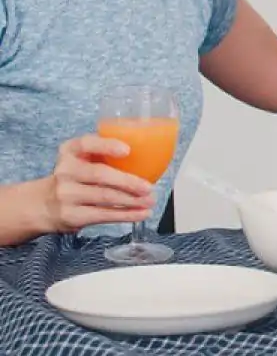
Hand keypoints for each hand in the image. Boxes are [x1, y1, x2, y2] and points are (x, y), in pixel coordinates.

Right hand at [38, 135, 155, 233]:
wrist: (43, 204)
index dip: (107, 146)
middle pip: (100, 174)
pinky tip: (140, 213)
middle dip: (129, 182)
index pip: (86, 143)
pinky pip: (103, 215)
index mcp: (70, 151)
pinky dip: (125, 215)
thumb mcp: (81, 158)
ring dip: (132, 201)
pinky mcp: (71, 215)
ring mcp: (66, 194)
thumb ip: (104, 153)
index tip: (127, 150)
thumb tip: (147, 156)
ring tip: (150, 201)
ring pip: (105, 197)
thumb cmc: (74, 177)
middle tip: (148, 187)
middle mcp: (65, 171)